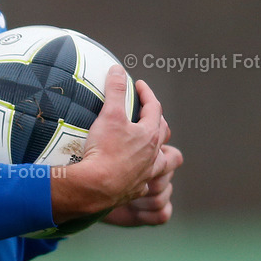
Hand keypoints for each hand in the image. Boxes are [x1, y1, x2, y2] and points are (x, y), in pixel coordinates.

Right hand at [51, 66, 178, 222]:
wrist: (95, 187)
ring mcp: (146, 174)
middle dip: (156, 120)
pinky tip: (135, 174)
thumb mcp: (109, 114)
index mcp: (149, 135)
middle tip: (145, 113)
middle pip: (163, 134)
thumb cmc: (105, 150)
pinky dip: (144, 175)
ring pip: (164, 162)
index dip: (147, 94)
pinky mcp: (135, 190)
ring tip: (155, 149)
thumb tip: (118, 70)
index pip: (155, 108)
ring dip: (162, 153)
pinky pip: (147, 182)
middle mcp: (153, 155)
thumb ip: (115, 90)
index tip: (139, 86)